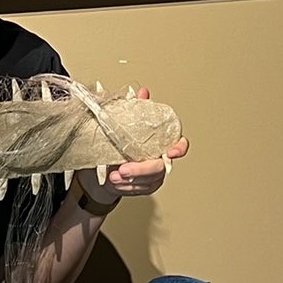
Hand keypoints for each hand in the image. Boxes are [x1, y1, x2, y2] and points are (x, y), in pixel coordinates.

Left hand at [77, 87, 187, 204]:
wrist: (103, 167)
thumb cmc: (117, 145)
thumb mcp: (125, 124)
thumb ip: (136, 109)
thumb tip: (142, 92)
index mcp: (161, 143)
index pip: (179, 145)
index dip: (179, 148)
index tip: (172, 151)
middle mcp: (160, 160)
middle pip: (160, 168)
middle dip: (141, 170)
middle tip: (123, 168)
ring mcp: (154, 176)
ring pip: (148, 181)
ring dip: (129, 180)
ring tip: (113, 175)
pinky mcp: (144, 188)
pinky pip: (138, 190)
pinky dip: (126, 187)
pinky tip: (115, 182)